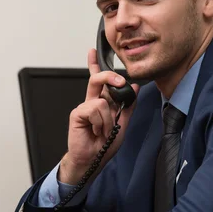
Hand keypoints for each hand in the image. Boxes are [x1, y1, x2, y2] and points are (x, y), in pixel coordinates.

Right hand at [60, 48, 139, 184]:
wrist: (92, 160)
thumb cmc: (104, 144)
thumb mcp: (123, 124)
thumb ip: (128, 105)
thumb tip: (134, 87)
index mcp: (101, 102)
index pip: (98, 80)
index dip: (94, 64)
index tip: (93, 51)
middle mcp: (91, 101)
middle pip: (97, 79)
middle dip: (109, 76)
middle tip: (120, 81)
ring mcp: (84, 107)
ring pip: (101, 99)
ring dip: (108, 118)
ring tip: (103, 130)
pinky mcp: (78, 114)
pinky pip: (95, 109)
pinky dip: (100, 122)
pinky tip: (95, 131)